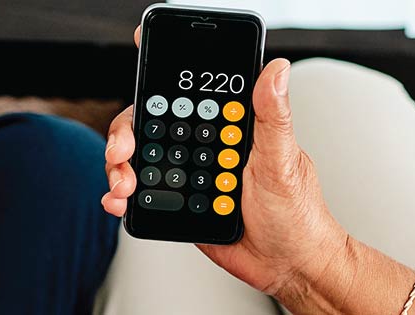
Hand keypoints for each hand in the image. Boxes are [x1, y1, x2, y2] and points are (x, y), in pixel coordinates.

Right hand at [103, 27, 414, 313]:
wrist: (288, 265)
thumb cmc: (296, 213)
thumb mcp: (284, 161)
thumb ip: (273, 116)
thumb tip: (276, 70)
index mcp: (229, 127)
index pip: (189, 94)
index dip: (160, 80)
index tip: (141, 70)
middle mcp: (205, 146)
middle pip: (152, 125)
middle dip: (127, 133)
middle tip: (122, 151)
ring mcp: (189, 175)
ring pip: (140, 158)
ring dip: (120, 167)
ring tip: (122, 185)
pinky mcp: (177, 205)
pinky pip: (142, 193)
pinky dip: (121, 195)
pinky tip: (118, 200)